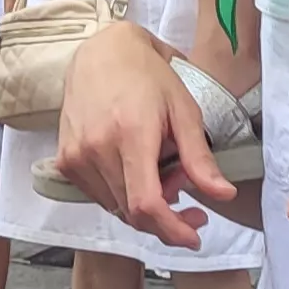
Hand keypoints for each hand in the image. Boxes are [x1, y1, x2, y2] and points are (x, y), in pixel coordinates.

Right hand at [56, 26, 231, 249]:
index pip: (146, 204)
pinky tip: (137, 171)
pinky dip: (122, 195)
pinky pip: (99, 196)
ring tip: (162, 174)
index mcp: (130, 134)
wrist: (101, 52)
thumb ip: (200, 158)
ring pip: (116, 208)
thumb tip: (223, 195)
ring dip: (144, 205)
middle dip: (166, 218)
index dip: (171, 230)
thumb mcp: (183, 111)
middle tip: (189, 198)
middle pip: (132, 212)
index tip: (194, 236)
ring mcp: (76, 156)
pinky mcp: (65, 160)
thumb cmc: (148, 76)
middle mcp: (96, 149)